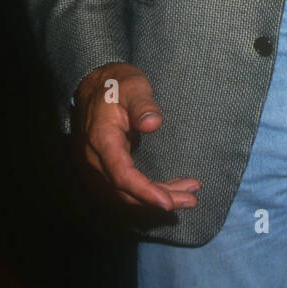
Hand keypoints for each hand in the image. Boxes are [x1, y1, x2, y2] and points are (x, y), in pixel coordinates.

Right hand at [73, 62, 199, 211]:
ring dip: (158, 196)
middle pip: (127, 191)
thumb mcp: (133, 87)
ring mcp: (100, 165)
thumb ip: (142, 105)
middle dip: (159, 199)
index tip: (168, 203)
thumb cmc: (117, 85)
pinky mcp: (108, 166)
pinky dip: (150, 190)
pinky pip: (128, 186)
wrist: (95, 85)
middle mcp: (96, 159)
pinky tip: (174, 188)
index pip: (122, 175)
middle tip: (191, 200)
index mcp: (102, 140)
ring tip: (189, 196)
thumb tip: (153, 124)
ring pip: (128, 193)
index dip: (144, 192)